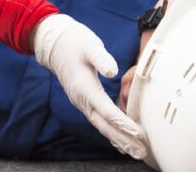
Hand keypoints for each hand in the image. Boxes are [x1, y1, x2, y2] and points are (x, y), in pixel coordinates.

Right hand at [32, 14, 146, 158]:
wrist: (55, 44)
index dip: (121, 122)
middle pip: (104, 125)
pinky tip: (121, 144)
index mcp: (84, 87)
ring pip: (102, 126)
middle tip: (141, 152)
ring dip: (119, 141)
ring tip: (136, 152)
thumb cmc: (75, 42)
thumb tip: (113, 71)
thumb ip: (101, 58)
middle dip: (123, 139)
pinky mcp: (86, 102)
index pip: (105, 109)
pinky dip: (111, 134)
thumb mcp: (89, 45)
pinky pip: (99, 122)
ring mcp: (83, 103)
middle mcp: (82, 100)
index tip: (137, 132)